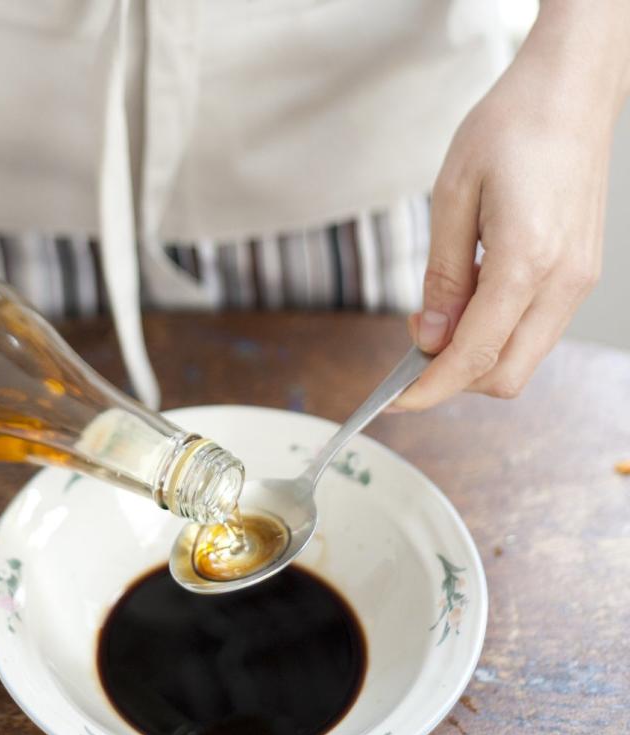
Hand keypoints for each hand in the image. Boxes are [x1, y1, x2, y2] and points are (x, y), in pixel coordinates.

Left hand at [397, 0, 629, 409]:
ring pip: (523, 359)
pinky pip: (535, 332)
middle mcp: (562, 281)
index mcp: (526, 261)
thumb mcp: (452, 196)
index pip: (473, 356)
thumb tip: (430, 338)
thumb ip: (442, 277)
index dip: (429, 388)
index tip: (396, 401)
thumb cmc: (511, 127)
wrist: (572, 90)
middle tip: (415, 345)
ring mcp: (577, 282)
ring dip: (476, 356)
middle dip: (453, 379)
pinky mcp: (580, 276)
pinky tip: (474, 298)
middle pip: (505, 376)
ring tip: (445, 309)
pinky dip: (498, 334)